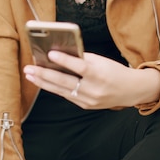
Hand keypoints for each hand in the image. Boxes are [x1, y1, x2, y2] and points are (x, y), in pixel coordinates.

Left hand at [24, 51, 159, 108]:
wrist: (131, 90)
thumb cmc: (114, 71)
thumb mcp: (102, 61)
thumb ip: (82, 58)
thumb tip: (60, 54)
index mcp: (100, 74)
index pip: (80, 67)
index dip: (64, 60)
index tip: (50, 53)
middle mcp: (94, 89)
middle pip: (65, 82)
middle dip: (44, 74)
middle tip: (29, 68)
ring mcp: (89, 100)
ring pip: (61, 91)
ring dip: (43, 82)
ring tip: (30, 75)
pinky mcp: (86, 105)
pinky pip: (67, 95)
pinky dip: (54, 88)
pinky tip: (42, 81)